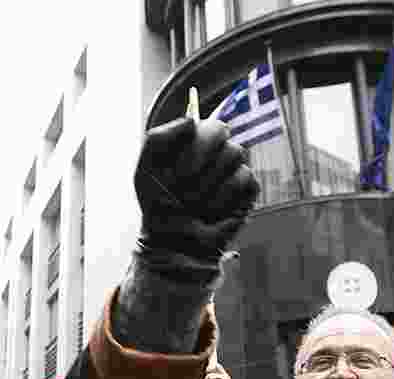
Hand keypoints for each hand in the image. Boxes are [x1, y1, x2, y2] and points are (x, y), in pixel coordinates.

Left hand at [135, 116, 258, 256]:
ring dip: (205, 182)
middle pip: (220, 129)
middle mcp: (216, 152)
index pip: (204, 121)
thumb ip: (159, 138)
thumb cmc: (159, 205)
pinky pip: (242, 178)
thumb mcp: (146, 170)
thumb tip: (191, 121)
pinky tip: (208, 210)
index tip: (175, 166)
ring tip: (192, 202)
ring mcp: (233, 169)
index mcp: (194, 143)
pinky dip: (220, 196)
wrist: (172, 241)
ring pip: (233, 152)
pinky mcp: (248, 190)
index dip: (192, 141)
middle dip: (196, 157)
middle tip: (180, 183)